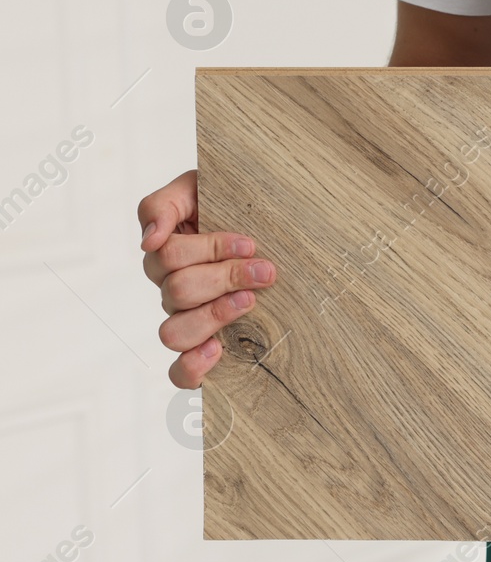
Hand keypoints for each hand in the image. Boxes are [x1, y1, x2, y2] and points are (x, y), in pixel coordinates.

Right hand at [138, 170, 276, 387]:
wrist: (269, 227)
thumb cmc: (231, 208)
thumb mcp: (197, 188)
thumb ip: (163, 205)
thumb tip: (150, 240)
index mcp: (167, 254)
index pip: (170, 255)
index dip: (211, 249)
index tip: (251, 243)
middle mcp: (172, 289)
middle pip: (178, 291)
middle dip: (226, 278)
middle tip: (265, 271)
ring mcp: (187, 320)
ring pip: (175, 332)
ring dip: (214, 316)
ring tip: (250, 302)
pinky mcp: (204, 349)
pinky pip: (180, 373)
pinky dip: (193, 368)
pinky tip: (217, 353)